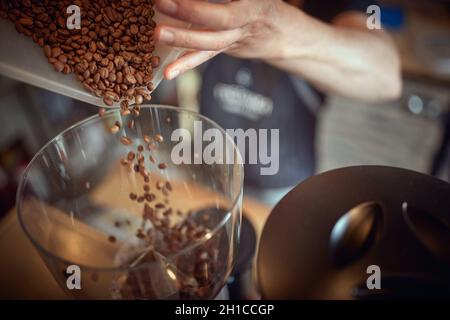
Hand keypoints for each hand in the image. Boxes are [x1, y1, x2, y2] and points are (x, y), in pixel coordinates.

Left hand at [155, 0, 285, 79]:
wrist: (287, 35)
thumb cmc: (267, 5)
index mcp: (255, 3)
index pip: (231, 2)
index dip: (202, 3)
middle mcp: (248, 19)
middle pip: (221, 18)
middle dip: (191, 11)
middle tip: (161, 3)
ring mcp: (238, 37)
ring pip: (212, 41)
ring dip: (184, 39)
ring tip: (158, 34)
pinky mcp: (228, 48)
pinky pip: (208, 56)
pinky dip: (187, 63)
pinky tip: (169, 72)